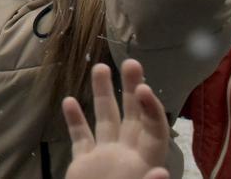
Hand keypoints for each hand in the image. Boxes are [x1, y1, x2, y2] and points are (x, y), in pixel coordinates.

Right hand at [63, 59, 169, 178]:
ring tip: (100, 67)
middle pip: (133, 116)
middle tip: (131, 62)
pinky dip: (75, 120)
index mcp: (144, 163)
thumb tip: (162, 172)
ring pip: (105, 120)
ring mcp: (105, 157)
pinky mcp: (84, 164)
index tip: (143, 87)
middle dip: (132, 89)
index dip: (151, 109)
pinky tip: (69, 100)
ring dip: (103, 94)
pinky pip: (81, 138)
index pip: (153, 131)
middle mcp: (127, 155)